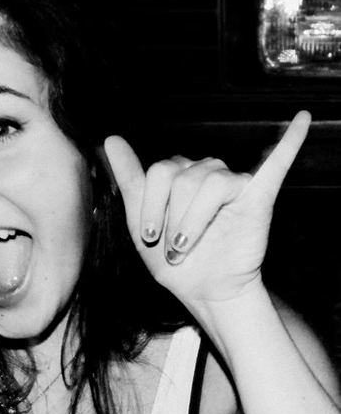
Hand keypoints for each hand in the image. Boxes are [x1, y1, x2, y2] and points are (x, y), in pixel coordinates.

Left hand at [103, 112, 310, 311]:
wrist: (202, 291)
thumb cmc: (172, 259)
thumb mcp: (138, 221)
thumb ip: (128, 178)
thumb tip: (111, 138)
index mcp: (176, 174)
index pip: (157, 171)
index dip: (149, 207)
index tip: (148, 236)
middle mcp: (204, 172)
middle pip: (180, 177)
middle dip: (171, 219)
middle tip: (174, 248)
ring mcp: (232, 182)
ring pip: (208, 183)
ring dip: (192, 224)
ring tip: (188, 246)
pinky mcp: (257, 197)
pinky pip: (275, 165)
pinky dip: (289, 143)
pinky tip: (302, 121)